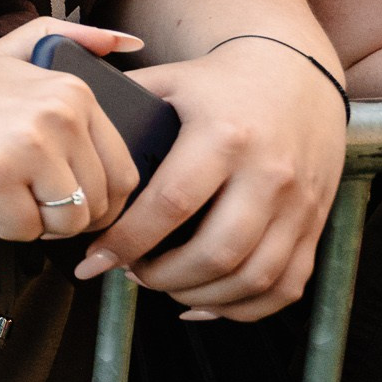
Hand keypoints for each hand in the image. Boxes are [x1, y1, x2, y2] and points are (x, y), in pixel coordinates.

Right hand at [0, 19, 144, 242]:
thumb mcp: (10, 51)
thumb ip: (71, 38)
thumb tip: (129, 40)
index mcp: (74, 91)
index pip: (123, 173)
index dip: (87, 196)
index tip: (46, 187)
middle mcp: (59, 112)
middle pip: (96, 205)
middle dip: (56, 214)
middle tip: (11, 188)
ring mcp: (28, 142)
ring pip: (64, 223)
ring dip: (26, 222)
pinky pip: (20, 231)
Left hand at [81, 37, 345, 319]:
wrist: (298, 73)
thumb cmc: (218, 84)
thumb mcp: (168, 82)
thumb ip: (118, 113)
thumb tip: (66, 148)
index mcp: (224, 137)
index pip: (170, 205)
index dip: (127, 242)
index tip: (93, 261)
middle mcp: (268, 174)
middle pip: (216, 253)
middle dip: (162, 277)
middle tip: (129, 273)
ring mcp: (299, 203)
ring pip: (253, 278)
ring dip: (199, 295)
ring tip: (161, 284)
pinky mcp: (315, 224)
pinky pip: (286, 286)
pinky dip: (244, 308)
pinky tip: (206, 302)